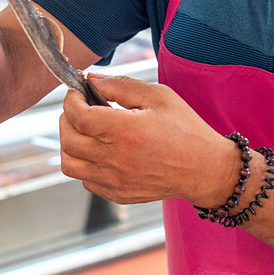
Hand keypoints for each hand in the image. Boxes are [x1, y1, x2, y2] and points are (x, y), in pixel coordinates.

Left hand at [59, 75, 238, 207]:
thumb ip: (121, 84)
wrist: (206, 169)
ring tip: (84, 132)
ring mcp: (115, 180)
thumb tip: (91, 80)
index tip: (77, 93)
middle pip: (68, 140)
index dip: (71, 100)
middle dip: (67, 119)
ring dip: (70, 144)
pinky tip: (101, 152)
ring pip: (70, 164)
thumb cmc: (186, 130)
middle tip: (79, 109)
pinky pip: (86, 180)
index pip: (77, 116)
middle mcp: (116, 158)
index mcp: (126, 131)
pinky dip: (85, 164)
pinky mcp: (118, 194)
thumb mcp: (159, 96)